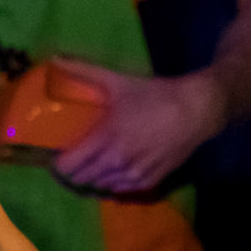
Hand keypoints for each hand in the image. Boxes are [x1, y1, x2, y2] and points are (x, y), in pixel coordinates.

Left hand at [50, 62, 227, 195]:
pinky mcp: (150, 181)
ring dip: (92, 178)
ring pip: (101, 186)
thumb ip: (83, 71)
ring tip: (90, 164)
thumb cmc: (154, 95)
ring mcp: (134, 175)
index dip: (58, 163)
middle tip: (71, 159)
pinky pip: (120, 190)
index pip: (69, 165)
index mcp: (105, 139)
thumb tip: (55, 59)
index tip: (55, 155)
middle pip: (82, 179)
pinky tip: (111, 171)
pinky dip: (112, 183)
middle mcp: (117, 162)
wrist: (195, 111)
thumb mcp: (117, 80)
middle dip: (72, 171)